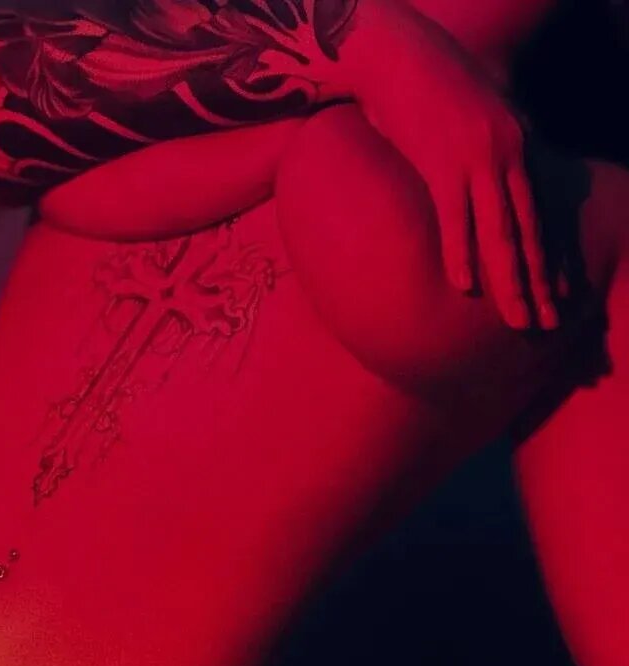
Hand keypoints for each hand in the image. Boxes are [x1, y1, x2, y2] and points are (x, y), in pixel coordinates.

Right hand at [343, 1, 558, 329]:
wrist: (395, 55)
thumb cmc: (425, 88)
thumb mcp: (469, 119)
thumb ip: (481, 153)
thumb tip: (477, 186)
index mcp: (519, 145)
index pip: (542, 214)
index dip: (551, 259)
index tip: (557, 295)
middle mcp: (508, 153)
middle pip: (528, 232)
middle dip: (539, 282)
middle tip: (545, 324)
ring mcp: (477, 159)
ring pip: (499, 233)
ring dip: (509, 281)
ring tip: (517, 319)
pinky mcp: (441, 163)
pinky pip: (454, 218)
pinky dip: (460, 253)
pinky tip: (464, 286)